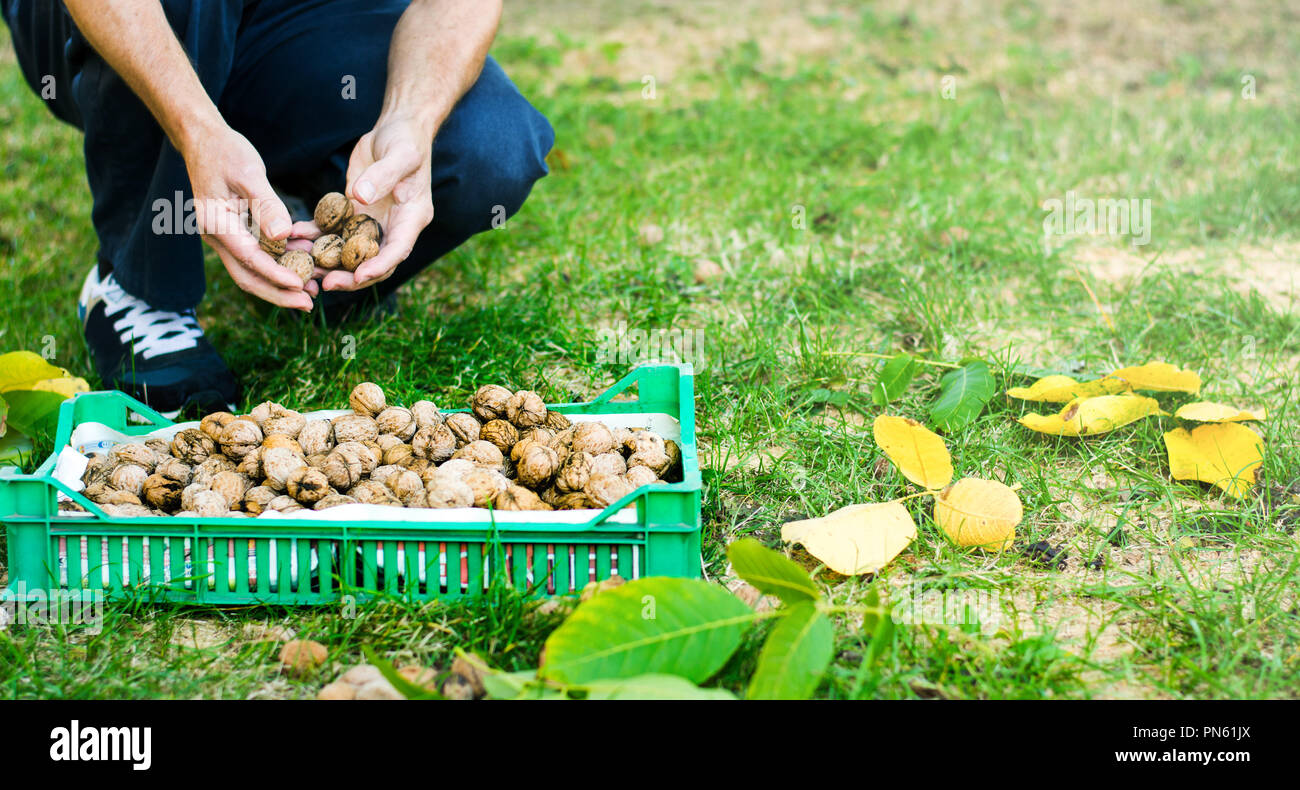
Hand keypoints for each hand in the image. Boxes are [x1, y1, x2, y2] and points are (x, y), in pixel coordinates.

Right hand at [182, 124, 315, 309]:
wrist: (203, 139)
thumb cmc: (225, 151)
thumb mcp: (248, 173)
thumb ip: (266, 205)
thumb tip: (283, 237)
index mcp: (217, 224)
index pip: (250, 259)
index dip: (276, 276)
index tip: (301, 287)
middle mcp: (218, 236)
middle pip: (248, 277)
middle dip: (279, 293)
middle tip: (310, 304)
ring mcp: (226, 236)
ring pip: (253, 270)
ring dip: (281, 282)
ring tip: (314, 289)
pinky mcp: (235, 232)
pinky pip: (257, 254)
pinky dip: (280, 262)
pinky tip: (306, 261)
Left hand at [320, 114, 434, 292]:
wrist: (397, 128)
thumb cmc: (405, 140)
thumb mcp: (400, 155)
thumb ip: (383, 175)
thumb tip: (360, 197)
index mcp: (412, 218)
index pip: (397, 251)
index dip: (378, 267)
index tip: (358, 276)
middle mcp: (393, 226)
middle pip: (374, 262)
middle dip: (350, 276)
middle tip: (325, 283)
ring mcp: (373, 222)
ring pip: (351, 253)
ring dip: (329, 263)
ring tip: (304, 270)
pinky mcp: (354, 212)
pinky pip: (334, 231)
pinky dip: (316, 237)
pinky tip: (295, 238)